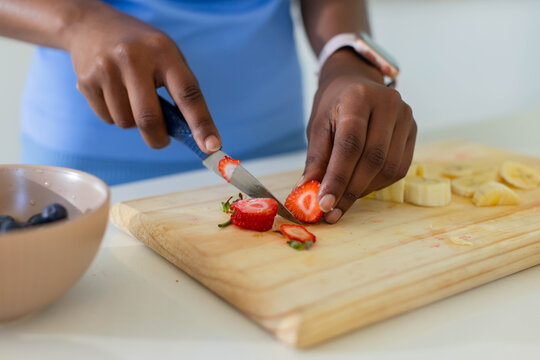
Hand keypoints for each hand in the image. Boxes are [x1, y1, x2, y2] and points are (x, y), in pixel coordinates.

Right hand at [66, 2, 220, 150]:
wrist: (91, 25)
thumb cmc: (141, 49)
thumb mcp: (166, 56)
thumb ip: (179, 91)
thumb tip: (189, 134)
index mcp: (163, 52)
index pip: (188, 94)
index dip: (202, 124)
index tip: (211, 147)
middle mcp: (133, 58)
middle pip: (149, 119)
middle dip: (158, 138)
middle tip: (163, 140)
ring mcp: (106, 69)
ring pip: (126, 122)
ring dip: (134, 123)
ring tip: (132, 99)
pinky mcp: (86, 81)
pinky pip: (108, 119)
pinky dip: (116, 116)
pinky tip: (114, 94)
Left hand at [302, 48, 416, 222]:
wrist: (356, 83)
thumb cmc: (333, 107)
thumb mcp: (318, 127)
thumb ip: (316, 160)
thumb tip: (306, 193)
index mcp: (358, 97)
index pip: (350, 144)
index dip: (337, 177)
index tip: (324, 203)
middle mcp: (388, 103)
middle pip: (373, 158)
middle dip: (350, 190)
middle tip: (332, 211)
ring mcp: (406, 116)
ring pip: (389, 167)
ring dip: (364, 190)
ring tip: (343, 200)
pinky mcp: (413, 131)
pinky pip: (399, 168)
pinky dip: (378, 184)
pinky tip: (360, 187)